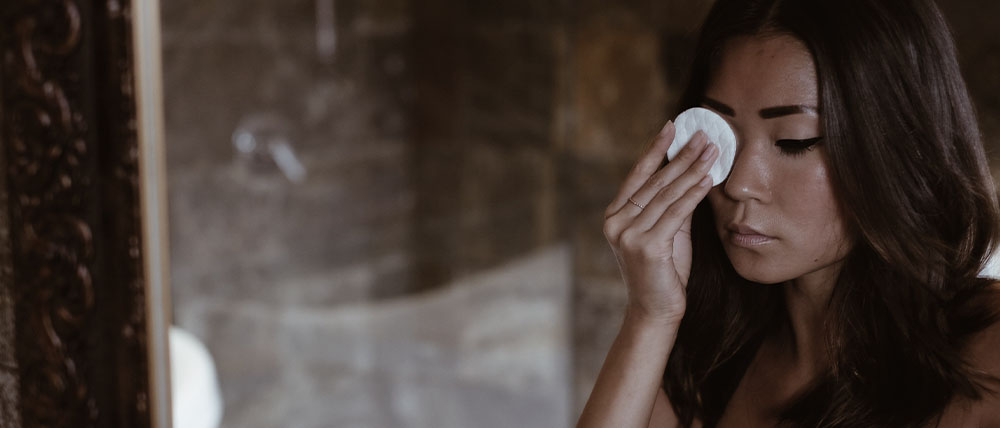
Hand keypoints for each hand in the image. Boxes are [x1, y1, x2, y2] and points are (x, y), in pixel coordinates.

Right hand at [602, 122, 717, 324]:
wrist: (655, 312)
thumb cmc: (663, 273)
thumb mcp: (666, 233)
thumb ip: (672, 205)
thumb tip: (690, 172)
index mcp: (614, 216)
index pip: (637, 175)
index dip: (655, 149)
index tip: (671, 127)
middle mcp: (616, 223)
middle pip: (655, 181)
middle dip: (682, 155)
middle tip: (704, 134)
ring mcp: (629, 235)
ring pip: (667, 194)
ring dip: (692, 169)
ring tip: (712, 150)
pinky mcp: (647, 247)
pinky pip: (676, 213)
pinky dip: (693, 194)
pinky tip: (707, 179)